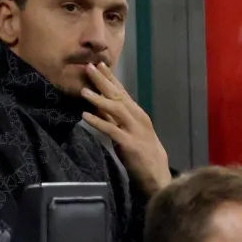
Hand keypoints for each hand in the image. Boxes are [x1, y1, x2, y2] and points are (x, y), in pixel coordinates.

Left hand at [81, 62, 170, 193]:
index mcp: (138, 114)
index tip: (99, 64)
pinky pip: (111, 129)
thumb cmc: (143, 155)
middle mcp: (138, 117)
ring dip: (99, 99)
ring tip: (83, 90)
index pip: (122, 91)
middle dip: (103, 80)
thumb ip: (115, 120)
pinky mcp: (129, 143)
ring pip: (115, 109)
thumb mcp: (129, 132)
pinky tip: (85, 115)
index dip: (110, 78)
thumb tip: (98, 108)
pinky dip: (97, 121)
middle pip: (118, 95)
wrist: (157, 176)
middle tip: (89, 66)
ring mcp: (134, 130)